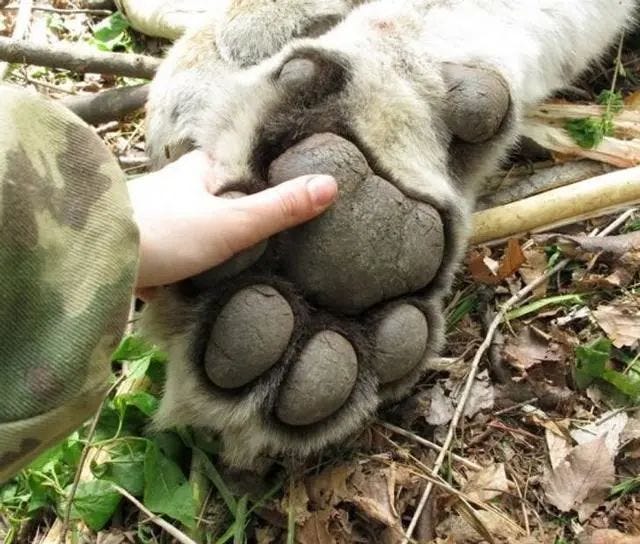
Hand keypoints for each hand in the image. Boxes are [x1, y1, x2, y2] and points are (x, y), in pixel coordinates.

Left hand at [128, 150, 336, 289]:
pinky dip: (207, 258)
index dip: (274, 174)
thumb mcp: (232, 222)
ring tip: (265, 257)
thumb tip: (332, 184)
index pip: (247, 164)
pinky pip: (191, 248)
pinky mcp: (154, 246)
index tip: (300, 190)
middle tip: (288, 232)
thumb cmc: (166, 232)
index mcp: (201, 169)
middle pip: (227, 197)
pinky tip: (226, 275)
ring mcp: (166, 216)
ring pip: (208, 223)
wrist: (98, 260)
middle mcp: (182, 186)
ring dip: (228, 238)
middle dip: (251, 212)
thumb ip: (279, 208)